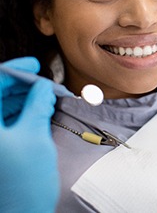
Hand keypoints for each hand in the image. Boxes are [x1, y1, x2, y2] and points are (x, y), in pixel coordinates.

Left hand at [0, 59, 58, 211]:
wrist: (22, 212)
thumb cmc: (23, 183)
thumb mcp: (34, 136)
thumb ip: (38, 105)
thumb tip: (44, 86)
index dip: (14, 70)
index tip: (33, 64)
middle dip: (22, 85)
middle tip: (44, 82)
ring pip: (2, 106)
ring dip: (24, 98)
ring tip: (46, 96)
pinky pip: (7, 120)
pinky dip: (23, 111)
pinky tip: (40, 109)